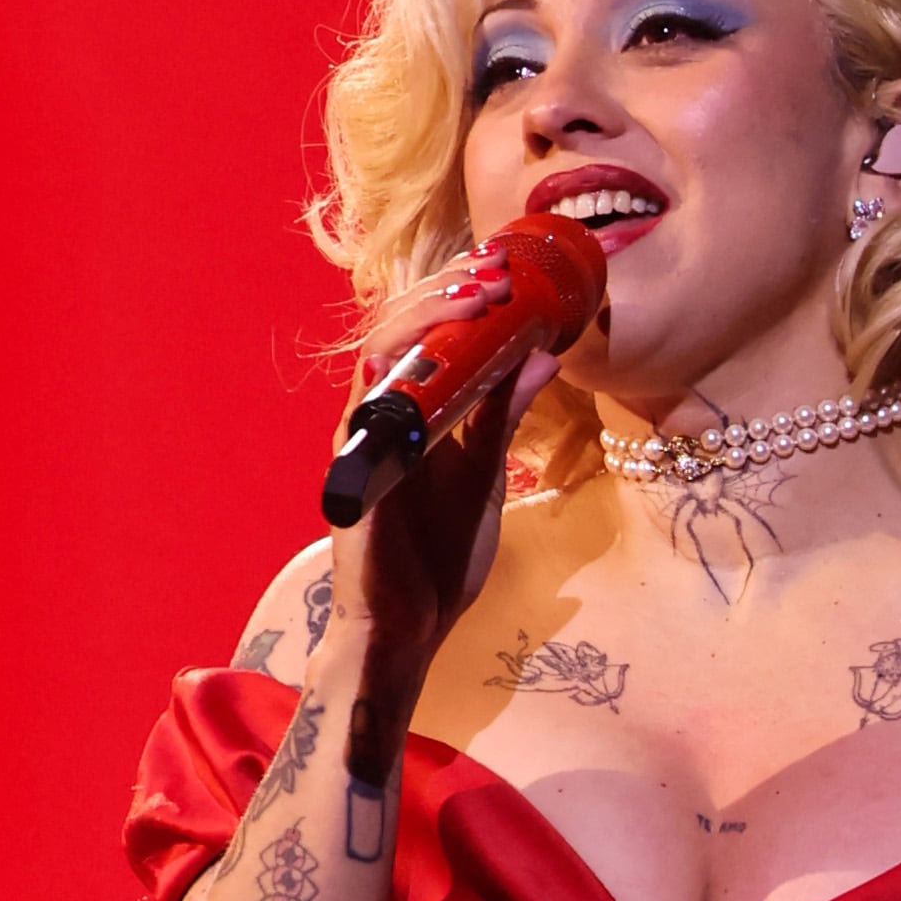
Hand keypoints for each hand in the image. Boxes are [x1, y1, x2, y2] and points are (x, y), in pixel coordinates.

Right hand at [336, 240, 560, 681]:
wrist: (409, 632)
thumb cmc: (437, 559)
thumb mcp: (485, 475)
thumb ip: (504, 417)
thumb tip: (544, 355)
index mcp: (408, 415)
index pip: (422, 334)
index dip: (457, 294)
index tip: (505, 268)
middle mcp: (377, 418)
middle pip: (397, 330)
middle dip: (445, 291)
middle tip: (498, 269)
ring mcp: (361, 443)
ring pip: (378, 355)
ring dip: (427, 317)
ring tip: (479, 295)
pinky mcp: (356, 473)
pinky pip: (369, 407)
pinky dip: (402, 372)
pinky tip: (436, 353)